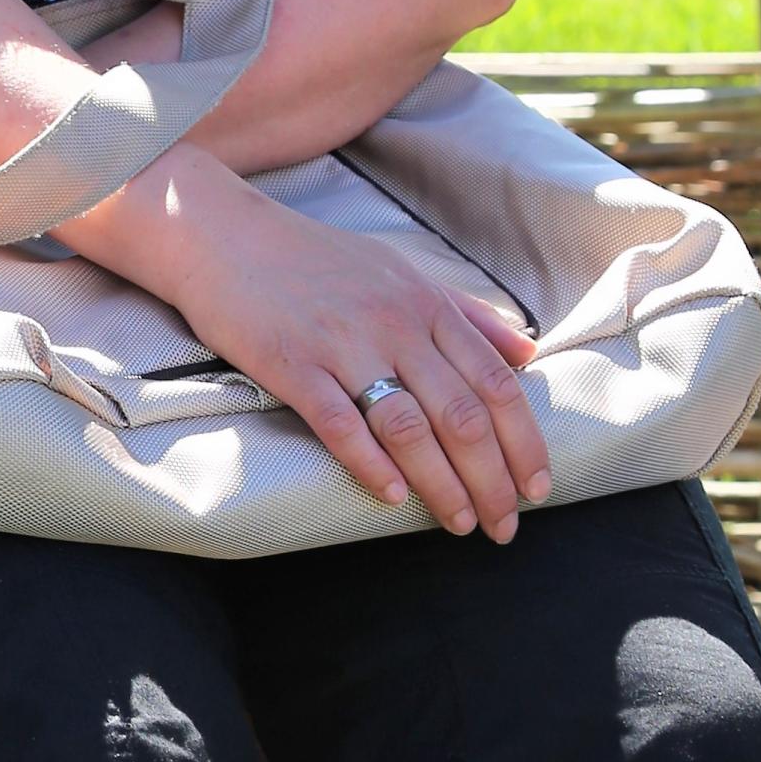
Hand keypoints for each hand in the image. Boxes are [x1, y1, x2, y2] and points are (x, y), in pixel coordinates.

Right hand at [134, 173, 548, 540]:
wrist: (223, 235)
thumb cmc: (315, 258)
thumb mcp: (400, 272)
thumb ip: (465, 314)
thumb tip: (527, 353)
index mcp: (426, 304)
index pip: (495, 382)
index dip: (524, 441)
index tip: (538, 486)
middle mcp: (393, 324)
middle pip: (462, 414)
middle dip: (493, 479)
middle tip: (504, 526)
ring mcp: (342, 345)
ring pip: (410, 427)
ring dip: (443, 484)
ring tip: (461, 523)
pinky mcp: (291, 365)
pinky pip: (340, 423)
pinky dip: (371, 464)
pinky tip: (393, 496)